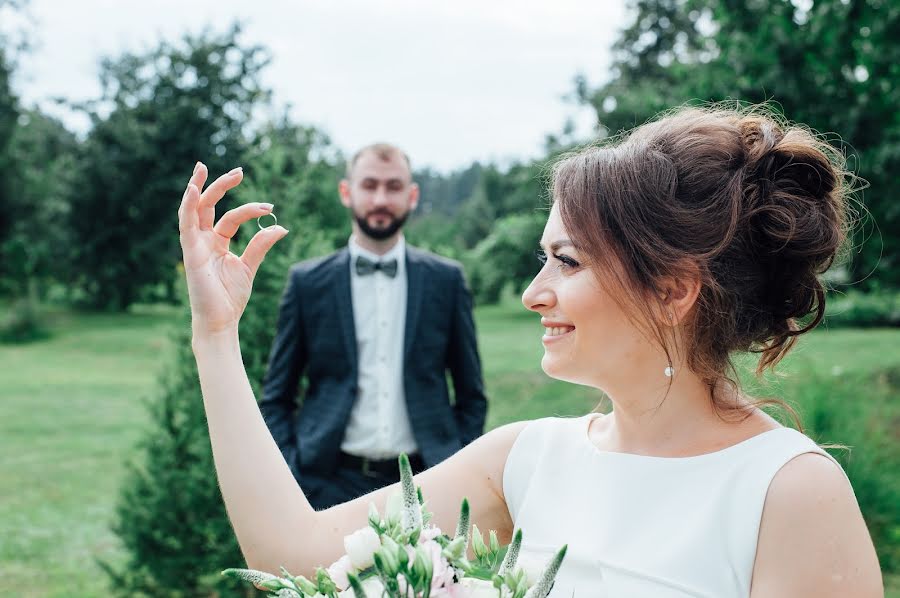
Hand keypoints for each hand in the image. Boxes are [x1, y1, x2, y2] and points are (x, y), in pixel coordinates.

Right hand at [178, 162, 287, 337]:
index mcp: (217, 243)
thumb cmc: (231, 297)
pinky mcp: (190, 252)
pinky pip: (185, 224)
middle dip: (220, 186)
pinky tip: (194, 188)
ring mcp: (194, 245)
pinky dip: (188, 206)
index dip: (249, 209)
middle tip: (239, 171)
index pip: (230, 217)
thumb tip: (280, 226)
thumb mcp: (250, 266)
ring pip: (193, 209)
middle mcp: (203, 241)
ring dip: (198, 187)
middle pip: (208, 205)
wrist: (221, 320)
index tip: (270, 208)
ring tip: (203, 167)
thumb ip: (261, 245)